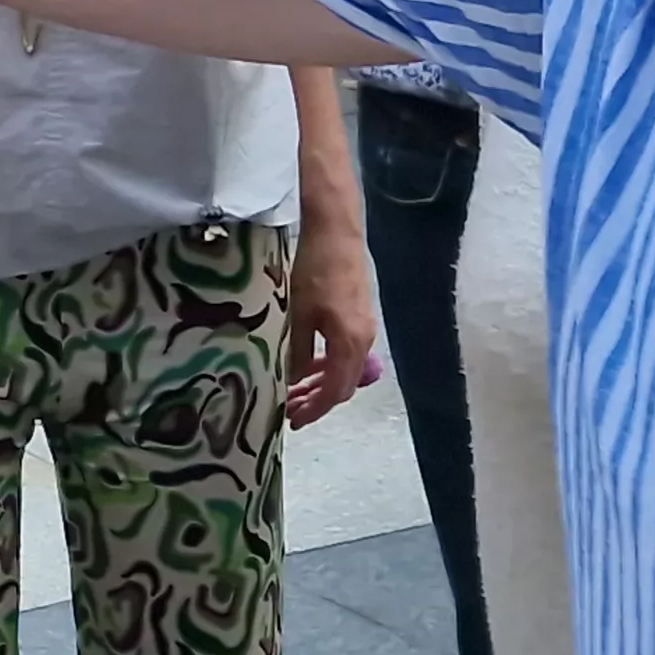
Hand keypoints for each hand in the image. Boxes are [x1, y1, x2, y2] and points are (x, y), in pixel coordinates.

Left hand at [285, 217, 380, 429]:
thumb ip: (296, 351)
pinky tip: (307, 365)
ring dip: (321, 384)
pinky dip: (327, 365)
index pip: (335, 391)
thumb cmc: (314, 270)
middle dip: (317, 401)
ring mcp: (364, 328)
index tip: (293, 421)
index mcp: (350, 343)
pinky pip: (345, 353)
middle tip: (290, 411)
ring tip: (294, 392)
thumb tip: (291, 382)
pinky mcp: (358, 316)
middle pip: (343, 385)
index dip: (315, 409)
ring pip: (344, 370)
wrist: (336, 232)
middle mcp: (363, 341)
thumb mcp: (298, 313)